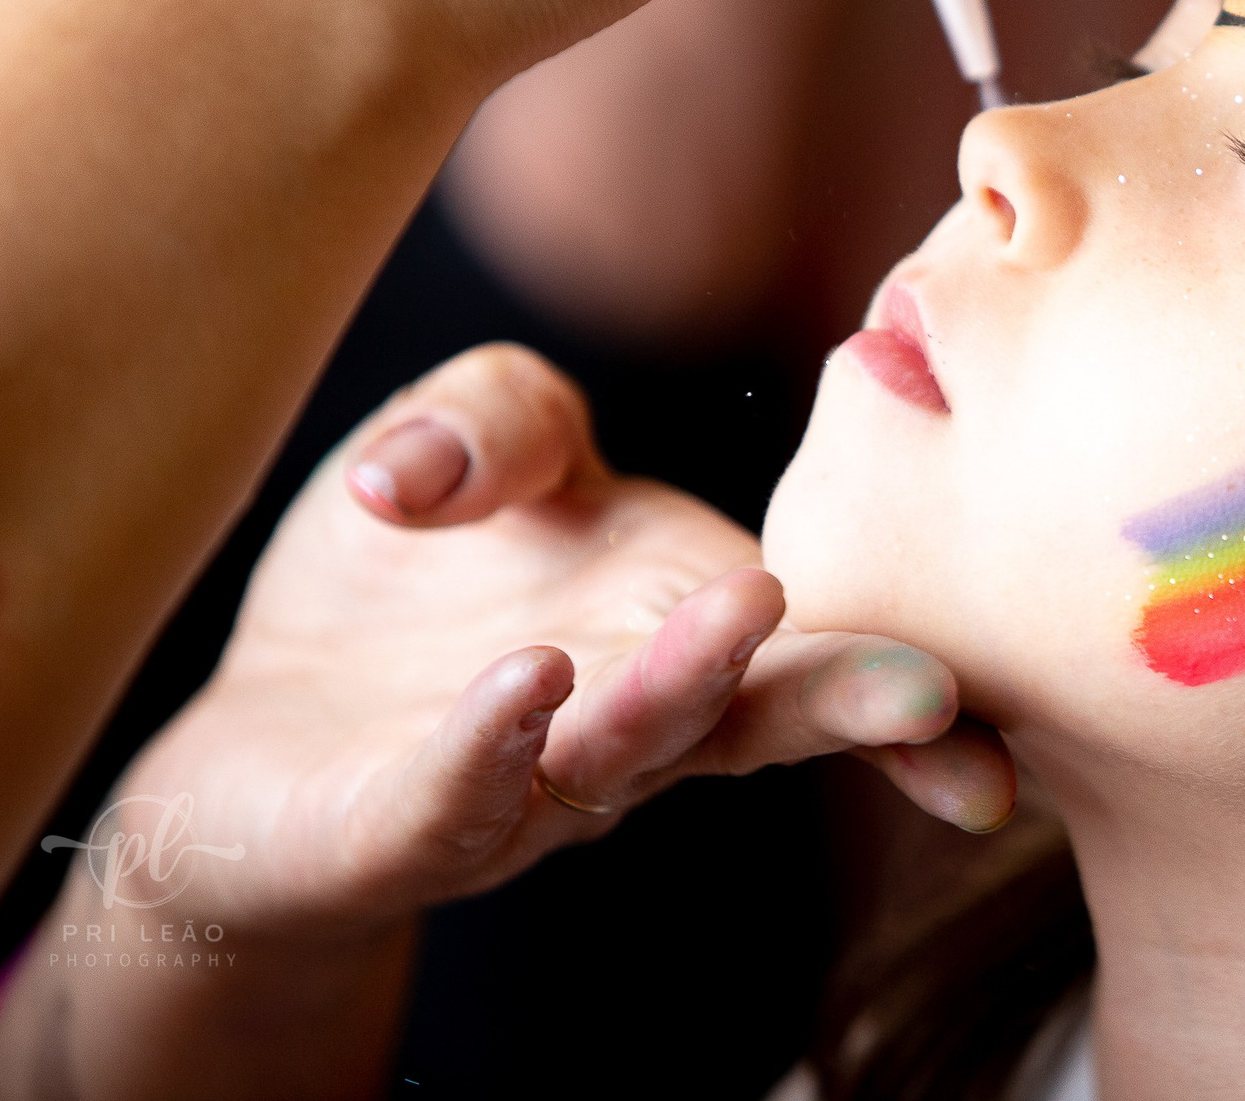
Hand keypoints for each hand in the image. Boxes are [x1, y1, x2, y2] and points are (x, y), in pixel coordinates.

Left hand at [99, 344, 1014, 938]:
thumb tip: (440, 465)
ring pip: (624, 752)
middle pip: (756, 713)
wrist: (260, 740)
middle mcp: (634, 724)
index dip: (900, 674)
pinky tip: (531, 684)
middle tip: (928, 690)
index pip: (813, 645)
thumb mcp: (466, 446)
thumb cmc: (404, 596)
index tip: (984, 690)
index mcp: (682, 625)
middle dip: (843, 701)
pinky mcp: (399, 832)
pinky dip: (495, 746)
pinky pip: (459, 796)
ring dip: (682, 692)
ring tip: (736, 620)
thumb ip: (496, 413)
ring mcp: (528, 788)